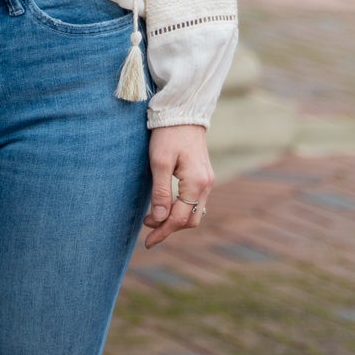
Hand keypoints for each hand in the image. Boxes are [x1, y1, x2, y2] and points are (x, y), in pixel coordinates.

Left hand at [142, 124, 213, 247]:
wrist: (183, 112)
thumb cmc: (168, 135)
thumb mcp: (159, 162)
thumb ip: (160, 191)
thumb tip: (158, 219)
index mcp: (196, 183)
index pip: (180, 219)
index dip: (163, 232)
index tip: (147, 242)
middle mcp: (206, 185)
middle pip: (190, 220)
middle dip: (169, 227)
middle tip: (147, 228)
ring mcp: (207, 181)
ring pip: (194, 211)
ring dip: (174, 218)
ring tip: (152, 217)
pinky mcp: (203, 176)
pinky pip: (194, 201)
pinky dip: (180, 208)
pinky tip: (165, 205)